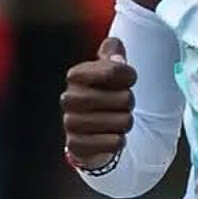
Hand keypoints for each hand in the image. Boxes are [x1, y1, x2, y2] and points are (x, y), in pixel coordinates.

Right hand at [61, 37, 136, 168]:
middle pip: (125, 99)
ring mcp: (71, 123)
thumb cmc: (104, 92)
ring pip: (124, 122)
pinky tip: (109, 135)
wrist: (89, 129)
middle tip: (120, 104)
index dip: (129, 76)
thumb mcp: (110, 67)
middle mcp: (69, 98)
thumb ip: (113, 52)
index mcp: (76, 75)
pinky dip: (118, 140)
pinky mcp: (77, 146)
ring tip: (114, 119)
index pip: (115, 70)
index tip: (127, 80)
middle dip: (129, 102)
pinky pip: (115, 143)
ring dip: (125, 122)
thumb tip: (117, 58)